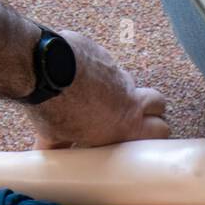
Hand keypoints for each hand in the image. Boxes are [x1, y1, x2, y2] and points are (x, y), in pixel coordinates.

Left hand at [21, 30, 166, 148]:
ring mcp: (118, 75)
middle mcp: (129, 100)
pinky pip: (105, 62)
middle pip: (158, 101)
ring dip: (118, 86)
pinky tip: (77, 71)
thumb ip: (61, 142)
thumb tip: (48, 149)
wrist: (43, 69)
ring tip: (96, 90)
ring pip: (128, 81)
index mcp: (125, 126)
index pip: (160, 130)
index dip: (156, 130)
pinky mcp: (102, 55)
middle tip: (136, 110)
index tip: (147, 132)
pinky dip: (95, 67)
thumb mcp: (56, 134)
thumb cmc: (54, 107)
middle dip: (151, 106)